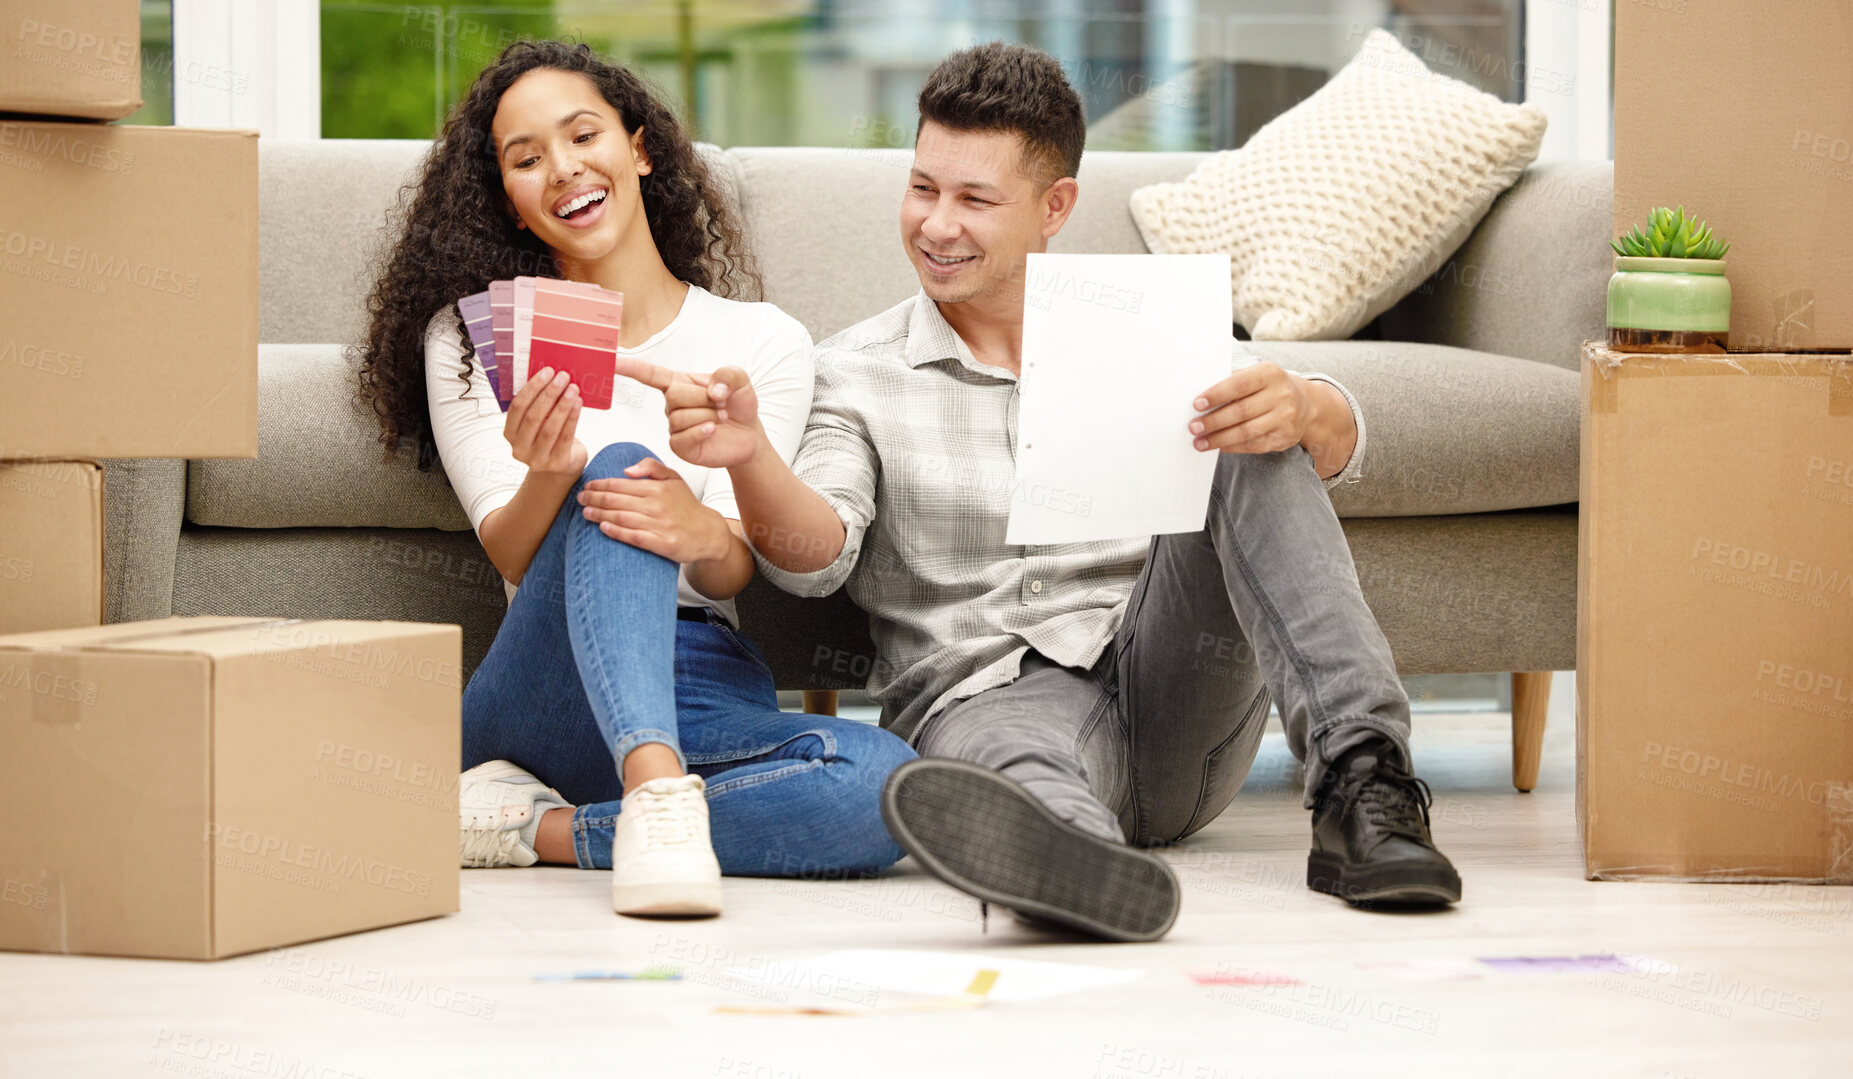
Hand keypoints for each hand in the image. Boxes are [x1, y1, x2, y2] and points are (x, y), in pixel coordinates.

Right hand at [505, 366, 586, 477]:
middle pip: (533, 417)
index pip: (517, 407)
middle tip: (563, 377)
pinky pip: (565, 437)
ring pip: (549, 428)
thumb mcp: (538, 422)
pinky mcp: (556, 464)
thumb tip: (551, 376)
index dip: (532, 388)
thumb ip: (538, 404)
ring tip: (573, 388)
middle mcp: (520, 448)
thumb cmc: (548, 437)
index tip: (547, 372)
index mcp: (510, 433)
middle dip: (549, 394)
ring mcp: (537, 459)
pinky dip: (572, 418)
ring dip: (562, 405)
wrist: (560, 465)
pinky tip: (578, 404)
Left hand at [577, 456, 730, 564]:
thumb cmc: (687, 506)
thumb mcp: (674, 479)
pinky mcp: (662, 543)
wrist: (708, 533)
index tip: (587, 486)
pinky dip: (617, 532)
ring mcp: (660, 525)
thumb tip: (627, 469)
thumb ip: (652, 467)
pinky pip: (634, 537)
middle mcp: (657, 505)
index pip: (621, 484)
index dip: (600, 484)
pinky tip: (603, 528)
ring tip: (585, 512)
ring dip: (600, 514)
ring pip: (622, 517)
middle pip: (617, 500)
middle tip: (580, 499)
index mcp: (657, 488)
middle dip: (594, 498)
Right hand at [613, 356, 761, 467]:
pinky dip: (702, 431)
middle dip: (703, 398)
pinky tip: (713, 430)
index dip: (631, 368)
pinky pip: (683, 437)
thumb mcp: (739, 381)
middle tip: (721, 404)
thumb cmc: (738, 405)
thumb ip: (728, 374)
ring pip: (680, 417)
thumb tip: (712, 390)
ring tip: (721, 418)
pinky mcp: (679, 447)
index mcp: (680, 383)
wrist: (748, 435)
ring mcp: (674, 427)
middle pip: (674, 395)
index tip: (612, 362)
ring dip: (708, 415)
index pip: (650, 374)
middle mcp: (672, 405)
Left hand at [1187, 362, 1313, 453]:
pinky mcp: (1284, 438)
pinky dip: (1232, 447)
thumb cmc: (1268, 387)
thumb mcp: (1256, 375)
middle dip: (1213, 421)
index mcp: (1270, 374)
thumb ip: (1232, 382)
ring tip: (1199, 442)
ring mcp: (1285, 418)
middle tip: (1193, 427)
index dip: (1216, 395)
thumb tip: (1200, 398)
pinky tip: (1217, 447)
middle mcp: (1281, 395)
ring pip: (1246, 432)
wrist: (1305, 404)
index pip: (1239, 384)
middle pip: (1241, 411)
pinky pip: (1253, 445)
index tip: (1196, 404)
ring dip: (1219, 439)